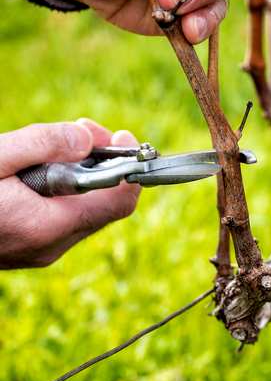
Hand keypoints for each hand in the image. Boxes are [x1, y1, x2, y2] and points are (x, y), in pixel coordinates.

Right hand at [0, 119, 139, 268]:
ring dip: (82, 173)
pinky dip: (66, 190)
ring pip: (85, 210)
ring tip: (58, 144)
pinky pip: (65, 216)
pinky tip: (45, 167)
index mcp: (45, 225)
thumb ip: (43, 144)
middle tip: (84, 131)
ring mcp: (41, 250)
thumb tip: (87, 139)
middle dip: (102, 162)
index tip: (122, 138)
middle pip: (104, 204)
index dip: (129, 167)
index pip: (117, 203)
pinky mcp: (31, 247)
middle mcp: (50, 245)